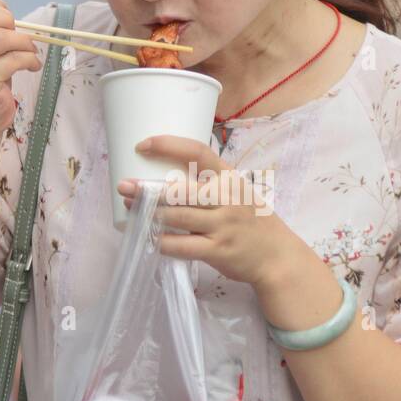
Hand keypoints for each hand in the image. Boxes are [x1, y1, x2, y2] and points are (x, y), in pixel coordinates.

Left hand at [118, 135, 297, 291]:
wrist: (277, 256)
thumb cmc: (251, 220)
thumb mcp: (239, 191)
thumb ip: (210, 183)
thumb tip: (166, 176)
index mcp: (229, 177)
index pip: (197, 152)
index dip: (168, 145)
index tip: (143, 145)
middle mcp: (226, 198)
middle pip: (180, 189)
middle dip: (147, 188)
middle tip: (124, 186)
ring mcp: (222, 225)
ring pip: (177, 217)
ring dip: (148, 214)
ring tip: (131, 211)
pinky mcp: (217, 250)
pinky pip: (182, 246)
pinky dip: (162, 242)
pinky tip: (149, 239)